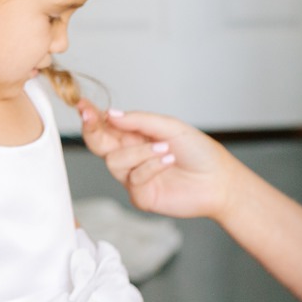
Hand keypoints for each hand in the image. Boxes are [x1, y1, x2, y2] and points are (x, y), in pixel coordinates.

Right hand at [78, 101, 234, 220]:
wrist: (220, 181)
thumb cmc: (200, 153)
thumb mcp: (171, 127)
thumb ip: (140, 121)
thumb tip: (111, 114)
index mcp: (136, 137)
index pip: (107, 126)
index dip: (92, 117)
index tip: (81, 105)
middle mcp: (132, 156)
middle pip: (99, 144)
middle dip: (94, 130)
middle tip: (92, 118)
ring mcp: (135, 178)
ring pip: (115, 162)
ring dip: (140, 153)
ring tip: (165, 149)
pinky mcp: (142, 196)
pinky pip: (133, 180)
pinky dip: (151, 168)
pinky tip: (168, 161)